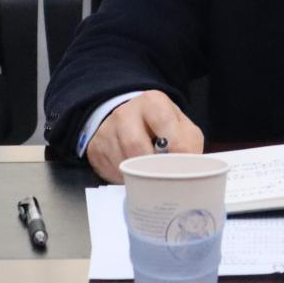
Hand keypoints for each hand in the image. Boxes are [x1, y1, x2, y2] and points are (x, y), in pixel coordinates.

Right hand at [86, 90, 205, 183]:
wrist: (133, 121)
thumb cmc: (164, 127)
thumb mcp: (182, 128)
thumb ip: (188, 144)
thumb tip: (186, 169)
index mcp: (152, 102)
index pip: (163, 123)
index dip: (175, 147)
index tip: (182, 165)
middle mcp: (125, 112)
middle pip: (135, 145)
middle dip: (152, 166)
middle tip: (164, 178)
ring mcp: (107, 130)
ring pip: (121, 161)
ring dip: (138, 176)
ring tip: (151, 180)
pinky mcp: (95, 148)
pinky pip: (109, 171)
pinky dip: (124, 180)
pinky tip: (134, 179)